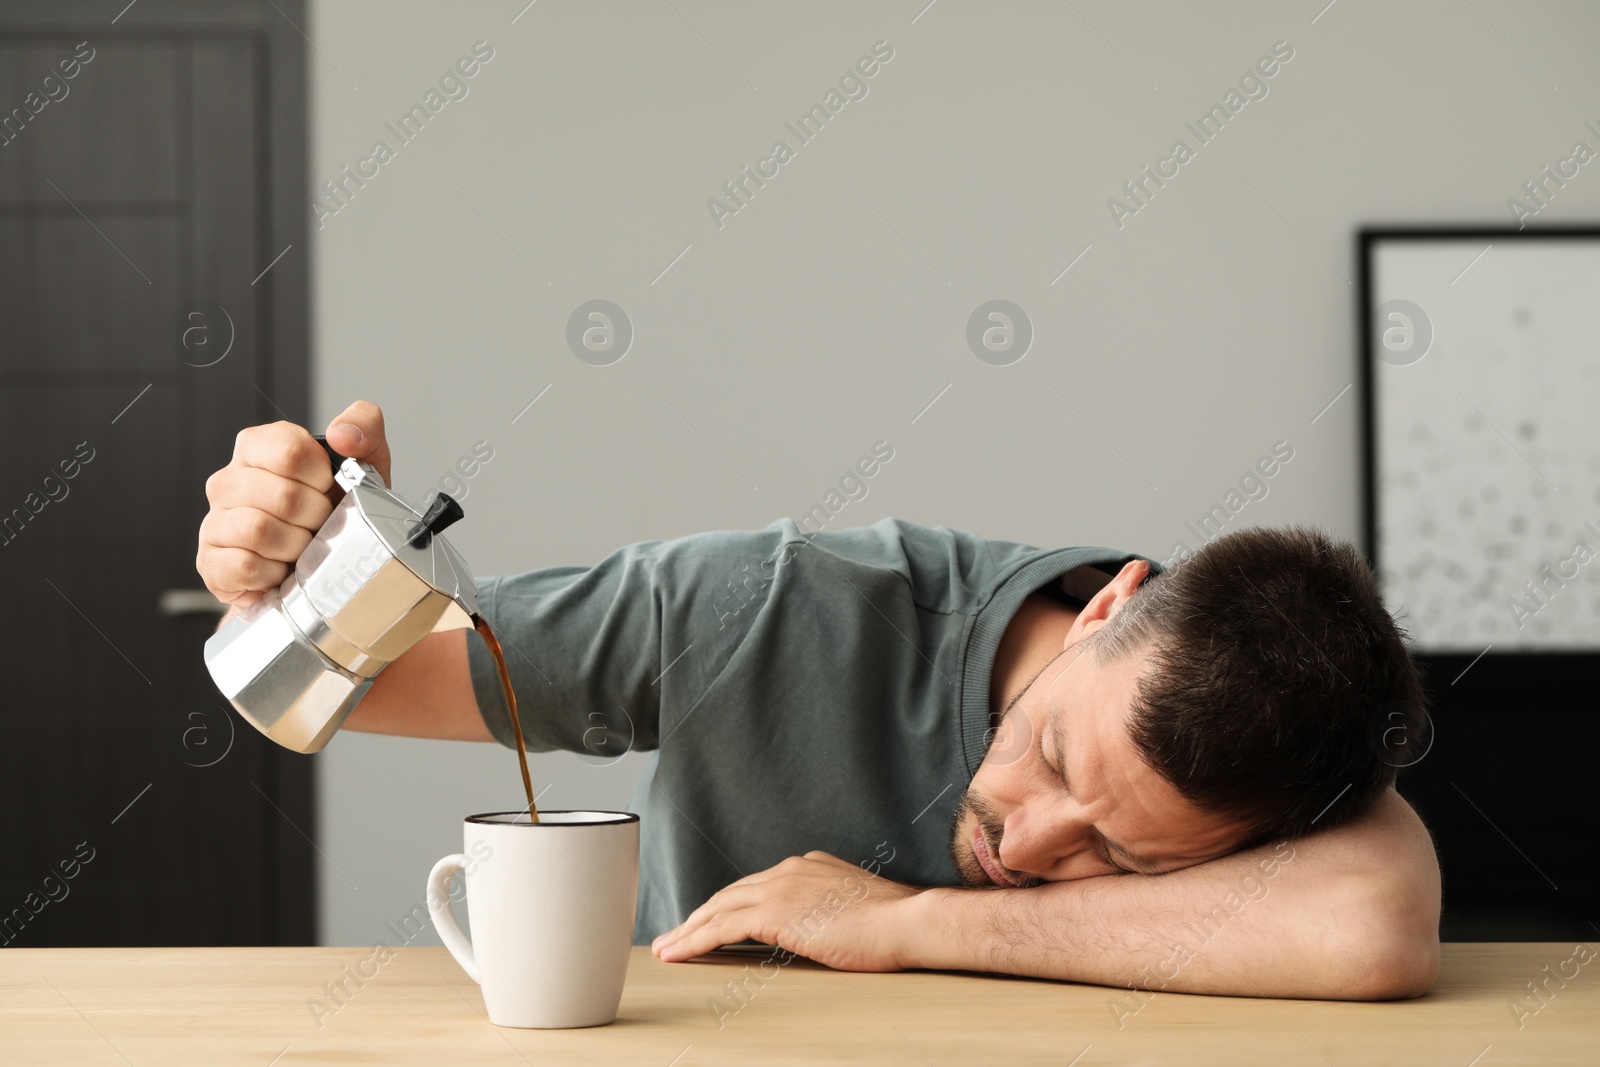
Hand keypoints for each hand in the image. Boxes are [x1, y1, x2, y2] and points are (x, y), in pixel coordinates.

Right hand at [196, 400, 392, 607]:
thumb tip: (342, 434)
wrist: (327, 564)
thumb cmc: (338, 509)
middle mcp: (228, 481)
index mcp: (258, 447)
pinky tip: (282, 571)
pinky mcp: (211, 563)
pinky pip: (243, 566)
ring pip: (258, 530)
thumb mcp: (364, 461)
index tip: (330, 488)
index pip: (288, 451)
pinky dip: (274, 574)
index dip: (321, 477)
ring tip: (305, 548)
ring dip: (297, 546)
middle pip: (282, 495)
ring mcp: (215, 522)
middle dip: (317, 516)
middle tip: (323, 524)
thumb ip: (363, 427)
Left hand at [651, 851, 922, 971]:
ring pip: (719, 908)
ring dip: (689, 930)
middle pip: (730, 894)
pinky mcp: (775, 912)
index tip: (709, 922)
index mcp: (807, 867)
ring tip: (668, 948)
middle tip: (674, 936)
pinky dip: (696, 939)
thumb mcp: (853, 908)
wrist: (906, 921)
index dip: (727, 906)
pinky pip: (723, 926)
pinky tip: (680, 952)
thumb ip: (827, 910)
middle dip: (699, 917)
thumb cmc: (893, 923)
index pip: (755, 887)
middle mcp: (789, 870)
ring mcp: (780, 887)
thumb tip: (818, 929)